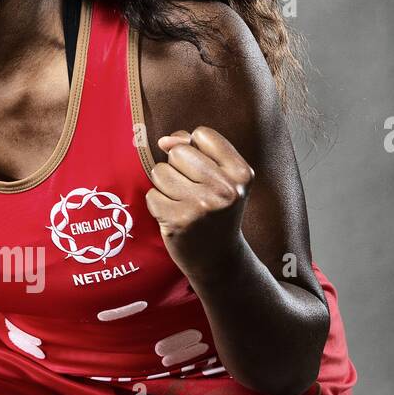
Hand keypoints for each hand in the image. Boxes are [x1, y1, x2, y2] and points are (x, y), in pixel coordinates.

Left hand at [145, 125, 253, 280]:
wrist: (218, 260)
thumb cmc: (215, 210)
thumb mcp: (220, 177)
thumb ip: (194, 148)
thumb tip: (164, 141)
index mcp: (242, 173)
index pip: (202, 134)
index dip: (194, 150)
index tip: (204, 173)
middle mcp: (225, 189)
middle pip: (178, 152)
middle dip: (177, 168)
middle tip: (192, 192)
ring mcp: (201, 207)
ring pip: (160, 172)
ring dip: (165, 186)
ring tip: (183, 204)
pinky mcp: (179, 222)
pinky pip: (151, 195)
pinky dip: (158, 205)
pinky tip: (174, 218)